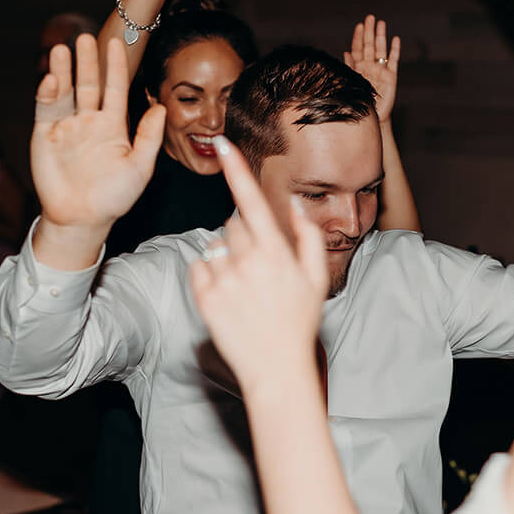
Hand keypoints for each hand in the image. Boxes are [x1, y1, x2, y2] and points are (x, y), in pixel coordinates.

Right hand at [31, 34, 165, 229]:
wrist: (83, 218)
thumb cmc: (115, 197)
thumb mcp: (139, 167)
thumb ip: (149, 136)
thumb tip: (160, 107)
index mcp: (113, 125)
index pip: (114, 88)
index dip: (115, 66)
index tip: (116, 42)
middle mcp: (89, 121)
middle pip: (88, 84)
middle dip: (86, 61)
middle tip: (84, 37)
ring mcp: (66, 126)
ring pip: (65, 91)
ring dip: (63, 70)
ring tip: (62, 49)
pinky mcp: (45, 135)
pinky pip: (46, 109)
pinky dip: (47, 93)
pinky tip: (51, 79)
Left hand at [190, 137, 327, 382]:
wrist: (276, 369)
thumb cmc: (298, 323)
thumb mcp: (315, 279)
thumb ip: (308, 237)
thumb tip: (294, 204)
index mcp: (275, 253)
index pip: (251, 201)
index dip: (236, 170)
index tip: (223, 144)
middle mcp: (246, 262)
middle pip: (233, 224)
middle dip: (243, 234)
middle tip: (258, 266)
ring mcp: (223, 280)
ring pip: (215, 245)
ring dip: (226, 256)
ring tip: (244, 287)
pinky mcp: (204, 298)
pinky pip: (198, 266)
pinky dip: (208, 273)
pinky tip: (227, 294)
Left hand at [343, 15, 401, 123]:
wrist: (372, 117)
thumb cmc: (359, 102)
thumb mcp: (352, 84)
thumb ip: (350, 68)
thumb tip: (345, 52)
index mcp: (359, 67)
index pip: (358, 48)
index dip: (358, 37)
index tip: (359, 25)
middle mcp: (370, 66)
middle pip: (370, 45)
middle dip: (369, 31)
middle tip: (370, 17)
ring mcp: (381, 70)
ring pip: (381, 49)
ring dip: (381, 36)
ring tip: (381, 23)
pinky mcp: (391, 76)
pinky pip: (393, 60)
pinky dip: (394, 50)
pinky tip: (395, 39)